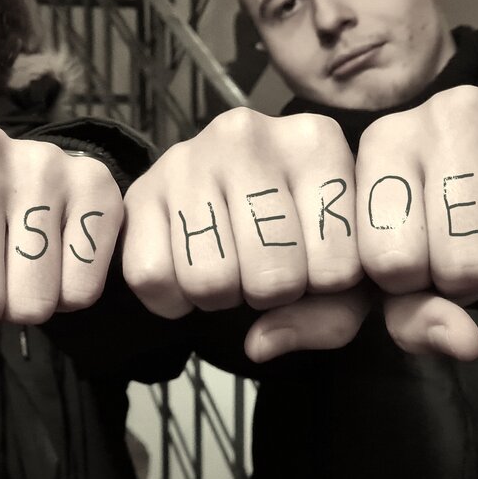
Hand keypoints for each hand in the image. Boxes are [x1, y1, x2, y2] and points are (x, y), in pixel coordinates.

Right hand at [122, 107, 361, 318]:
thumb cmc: (293, 232)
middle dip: (269, 296)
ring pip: (210, 280)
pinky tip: (186, 271)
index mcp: (316, 142)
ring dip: (218, 298)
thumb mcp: (338, 269)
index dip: (325, 289)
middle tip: (261, 270)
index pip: (337, 266)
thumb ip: (331, 314)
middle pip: (273, 278)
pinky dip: (170, 299)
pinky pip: (153, 278)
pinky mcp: (140, 191)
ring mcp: (187, 158)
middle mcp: (249, 135)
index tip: (313, 263)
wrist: (218, 198)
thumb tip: (261, 343)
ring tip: (226, 267)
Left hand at [357, 86, 477, 297]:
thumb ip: (409, 317)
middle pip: (462, 261)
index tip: (416, 263)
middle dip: (468, 279)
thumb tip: (463, 343)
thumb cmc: (441, 224)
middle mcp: (445, 112)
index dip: (409, 284)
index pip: (388, 260)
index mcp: (384, 144)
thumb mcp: (404, 270)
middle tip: (470, 252)